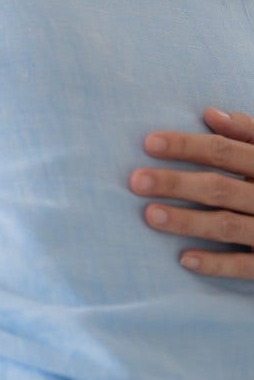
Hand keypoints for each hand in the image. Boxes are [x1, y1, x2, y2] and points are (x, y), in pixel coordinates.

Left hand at [129, 108, 253, 277]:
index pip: (222, 150)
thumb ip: (246, 132)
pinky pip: (246, 265)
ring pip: (227, 225)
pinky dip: (216, 264)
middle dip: (176, 183)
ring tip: (150, 215)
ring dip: (187, 221)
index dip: (186, 146)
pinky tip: (184, 259)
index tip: (148, 143)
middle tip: (136, 181)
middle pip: (218, 188)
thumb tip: (210, 114)